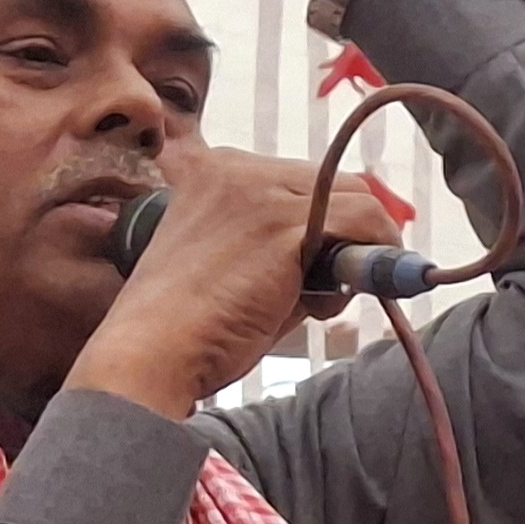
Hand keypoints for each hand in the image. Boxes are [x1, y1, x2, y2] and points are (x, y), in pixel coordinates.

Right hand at [63, 145, 402, 418]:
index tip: (320, 263)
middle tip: (329, 289)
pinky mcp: (282, 223)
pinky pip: (364, 221)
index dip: (320, 222)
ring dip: (360, 246)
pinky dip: (376, 256)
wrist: (148, 356)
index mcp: (210, 173)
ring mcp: (258, 189)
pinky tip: (343, 297)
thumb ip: (282, 251)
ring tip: (326, 300)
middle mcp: (235, 167)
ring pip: (355, 196)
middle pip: (332, 181)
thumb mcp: (231, 270)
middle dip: (343, 232)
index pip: (295, 180)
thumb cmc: (185, 331)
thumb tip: (350, 257)